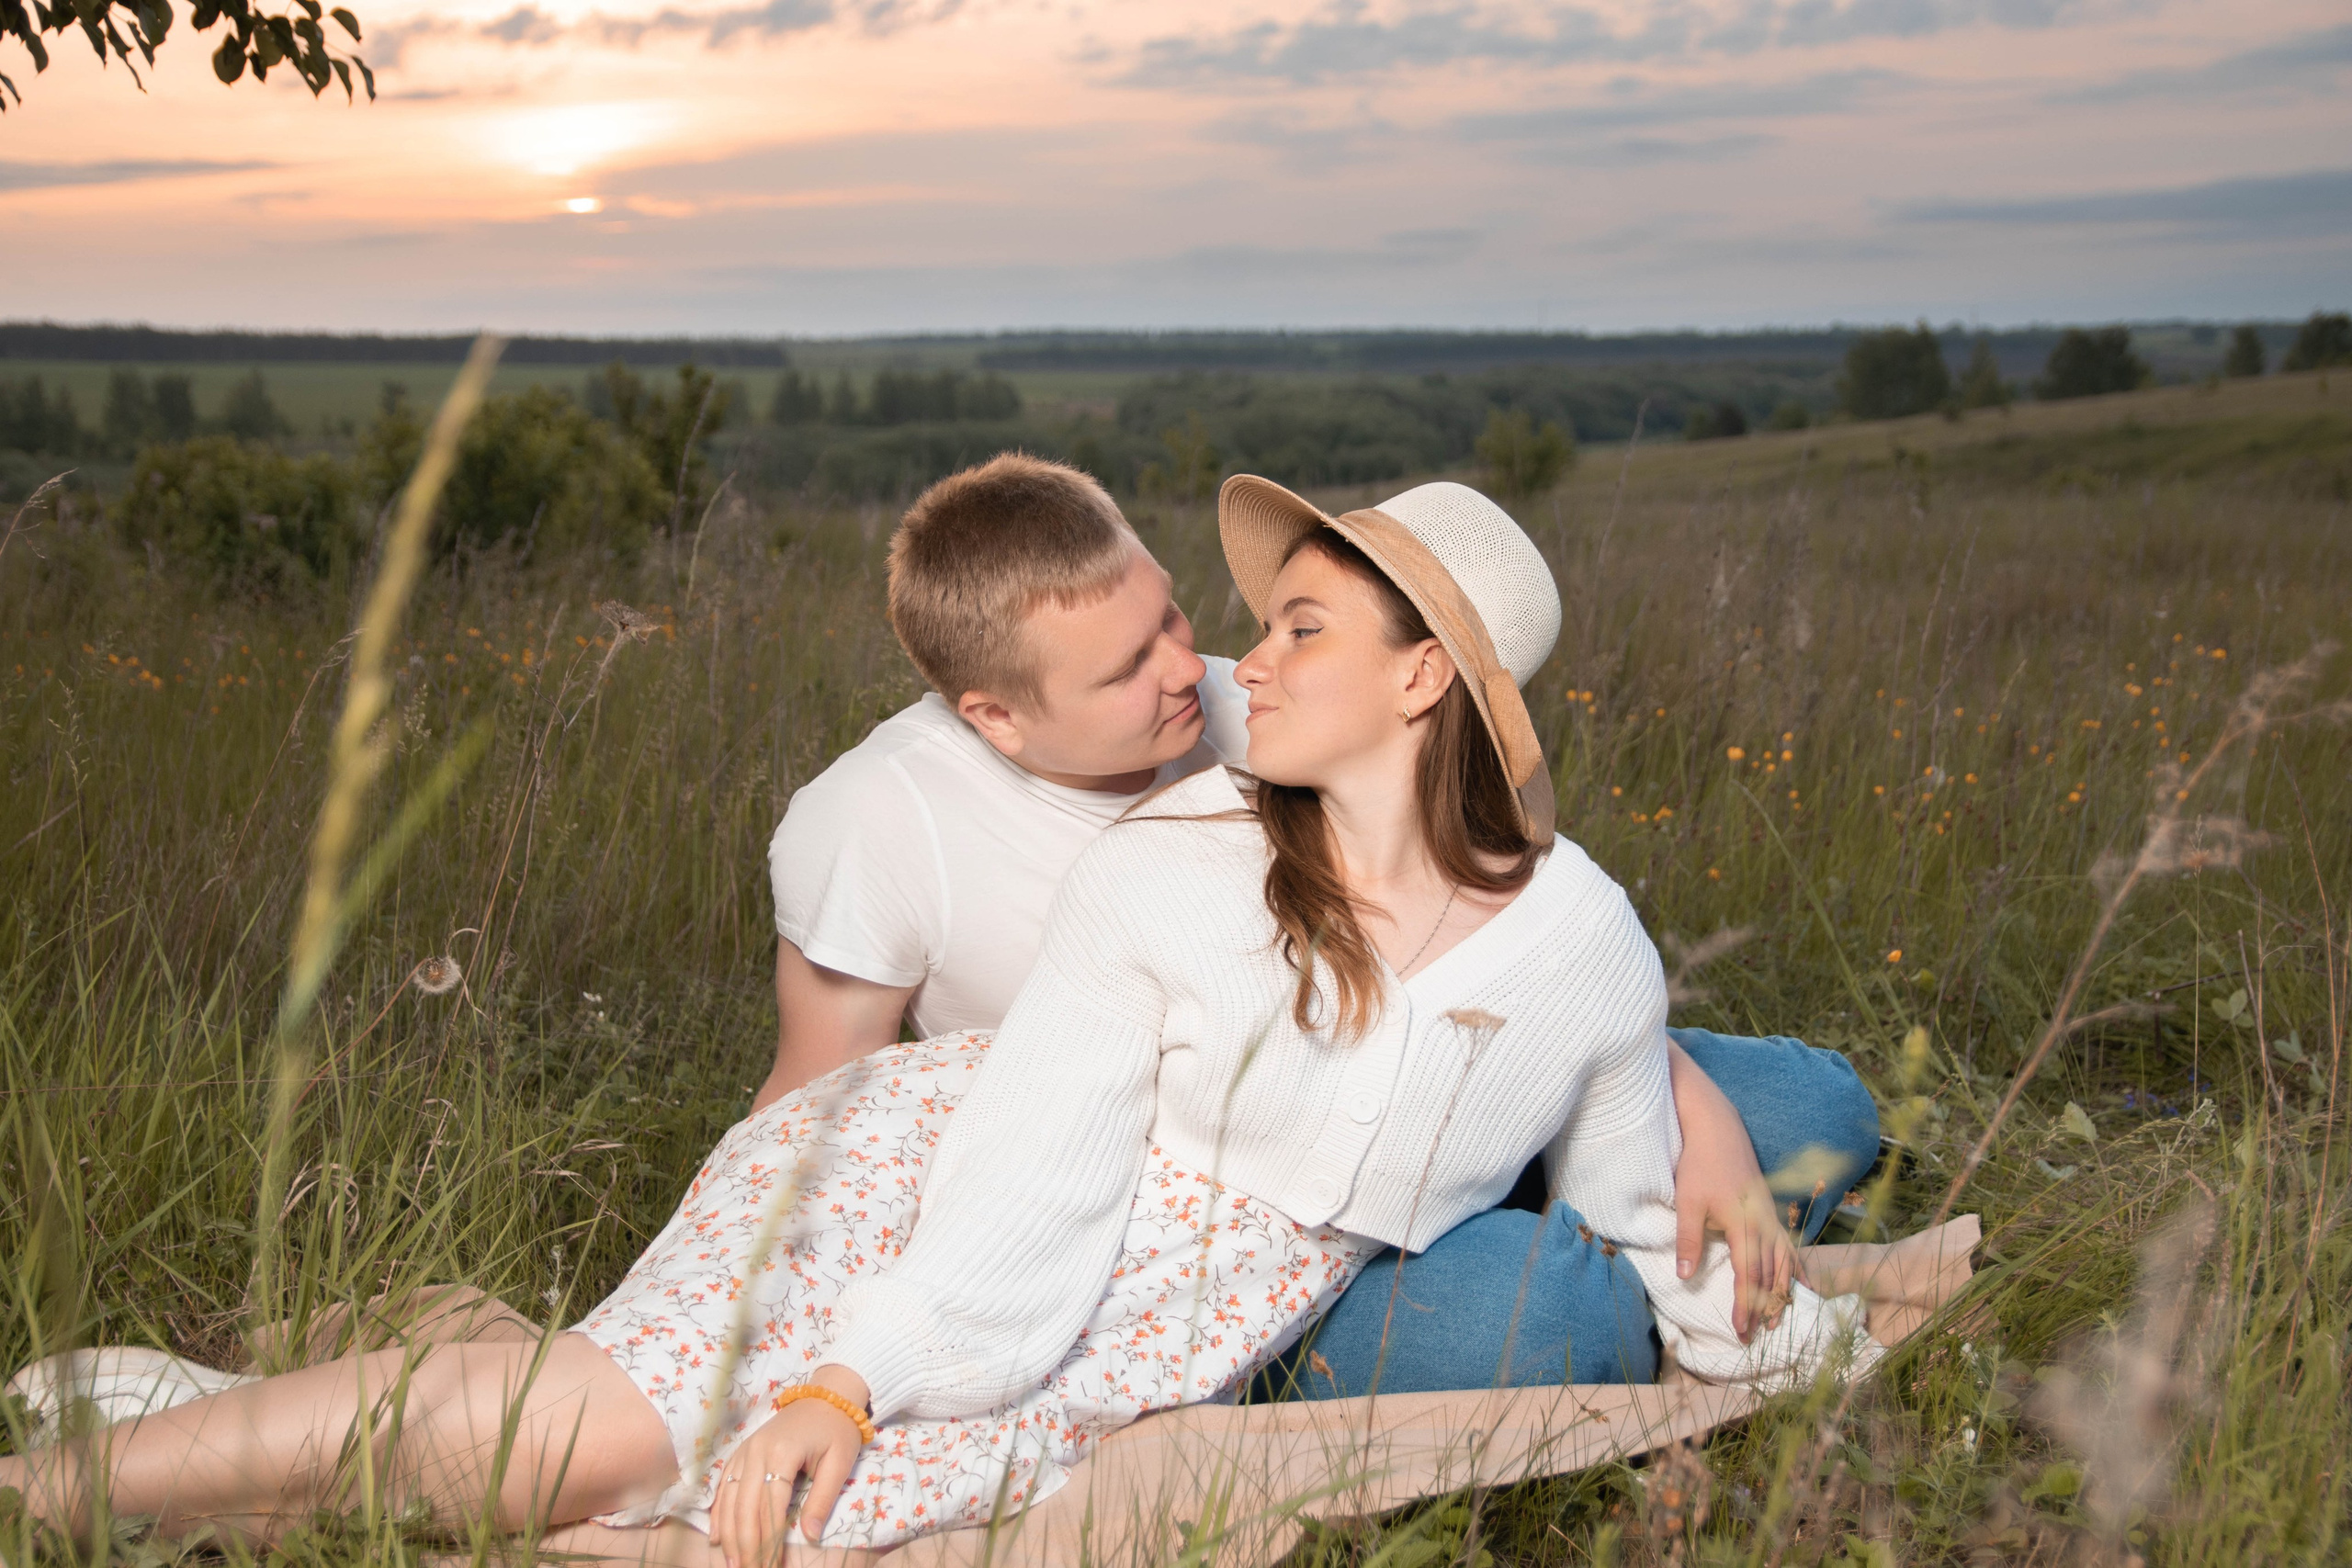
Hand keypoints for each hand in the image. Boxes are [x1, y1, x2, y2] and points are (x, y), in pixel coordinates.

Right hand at [708, 1365, 869, 1567]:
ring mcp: (745, 1450)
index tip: (771, 1566)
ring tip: (732, 1563)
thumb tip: (810, 1536)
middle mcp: (756, 1451)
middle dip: (746, 1544)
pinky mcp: (741, 1452)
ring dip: (729, 1534)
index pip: (770, 1506)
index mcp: (782, 1453)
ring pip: (730, 1499)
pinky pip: (724, 1485)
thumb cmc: (836, 1430)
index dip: (769, 1540)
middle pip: (744, 1507)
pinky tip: (718, 1536)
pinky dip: (719, 1513)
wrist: (827, 1396)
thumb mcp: (839, 1463)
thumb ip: (822, 1500)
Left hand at [1674, 1160, 1798, 1340]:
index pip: (1747, 1275)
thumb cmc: (1700, 1165)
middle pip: (1769, 1274)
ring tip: (1777, 1320)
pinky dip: (1797, 1269)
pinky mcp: (1771, 1211)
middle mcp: (1764, 1224)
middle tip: (1754, 1337)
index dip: (1745, 1305)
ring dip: (1781, 1293)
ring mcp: (1771, 1217)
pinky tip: (1804, 1286)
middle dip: (1762, 1307)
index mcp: (1744, 1224)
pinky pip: (1789, 1246)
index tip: (1740, 1330)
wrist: (1718, 1130)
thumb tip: (1684, 1276)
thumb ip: (1689, 1240)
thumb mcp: (1688, 1202)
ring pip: (1783, 1263)